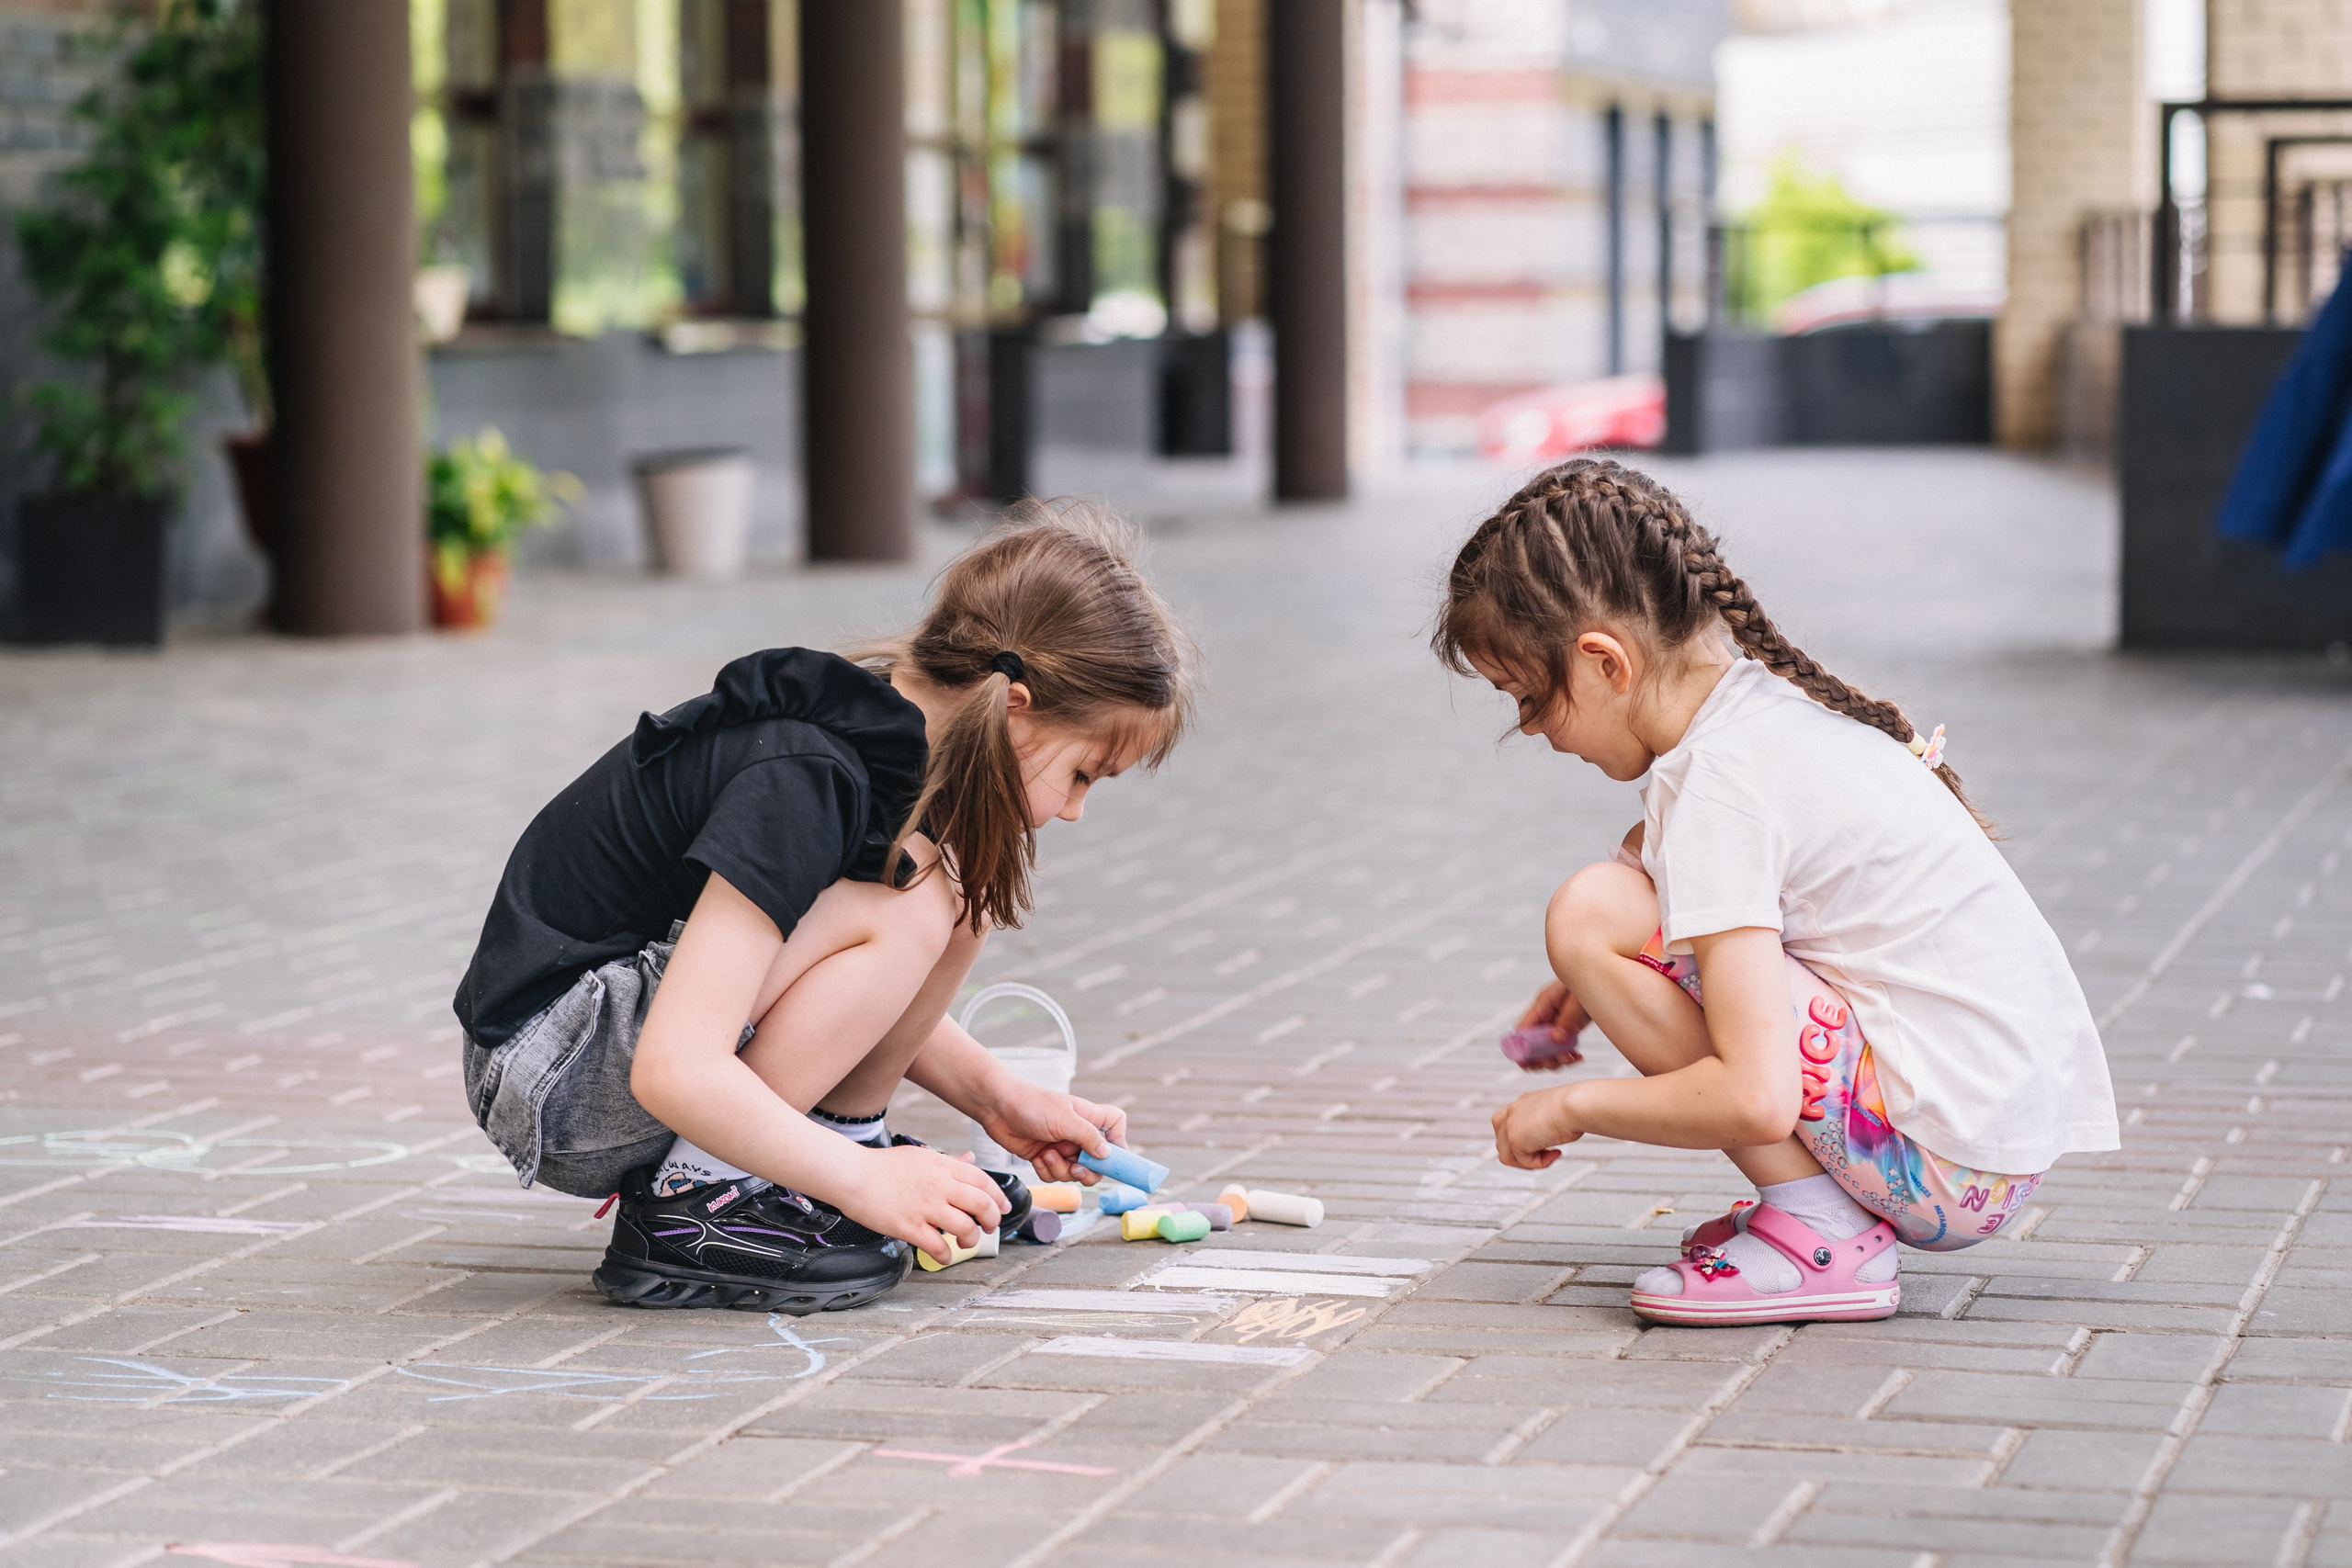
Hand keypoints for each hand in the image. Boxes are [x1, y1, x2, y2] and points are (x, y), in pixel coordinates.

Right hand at [835, 1141, 1007, 1263]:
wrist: (852, 1174)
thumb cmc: (884, 1166)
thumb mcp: (921, 1155)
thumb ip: (949, 1161)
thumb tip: (971, 1158)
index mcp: (943, 1167)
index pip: (983, 1181)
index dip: (999, 1197)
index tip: (1004, 1208)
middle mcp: (939, 1185)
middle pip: (981, 1204)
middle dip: (991, 1220)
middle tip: (989, 1229)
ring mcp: (924, 1207)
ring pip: (964, 1227)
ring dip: (971, 1240)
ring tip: (966, 1243)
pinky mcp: (908, 1226)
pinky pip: (937, 1246)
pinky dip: (946, 1255)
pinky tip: (943, 1255)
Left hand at [978, 1083, 1126, 1183]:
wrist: (998, 1109)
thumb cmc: (1032, 1105)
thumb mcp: (1065, 1119)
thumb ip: (1088, 1137)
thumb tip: (1108, 1154)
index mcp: (1088, 1118)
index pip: (1115, 1126)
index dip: (1119, 1141)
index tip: (1111, 1155)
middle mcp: (1077, 1134)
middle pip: (1098, 1161)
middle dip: (1088, 1170)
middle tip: (1075, 1167)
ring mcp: (1062, 1147)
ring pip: (1075, 1172)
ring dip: (1061, 1169)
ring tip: (1048, 1155)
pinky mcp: (1046, 1157)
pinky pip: (1055, 1175)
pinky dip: (1047, 1170)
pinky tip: (1037, 1157)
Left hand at [1493, 1084, 1581, 1170]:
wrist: (1577, 1105)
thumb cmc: (1577, 1109)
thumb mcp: (1555, 1116)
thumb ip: (1542, 1128)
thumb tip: (1544, 1143)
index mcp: (1523, 1103)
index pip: (1505, 1123)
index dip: (1520, 1139)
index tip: (1542, 1143)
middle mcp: (1513, 1111)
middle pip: (1501, 1142)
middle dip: (1520, 1153)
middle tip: (1544, 1154)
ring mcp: (1510, 1125)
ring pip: (1507, 1156)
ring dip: (1529, 1161)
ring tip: (1550, 1155)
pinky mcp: (1515, 1140)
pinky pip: (1524, 1162)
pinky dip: (1541, 1163)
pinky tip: (1557, 1153)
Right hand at [1515, 982, 1590, 1066]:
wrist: (1605, 978)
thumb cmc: (1591, 979)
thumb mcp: (1579, 999)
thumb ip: (1567, 1018)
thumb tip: (1556, 1039)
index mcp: (1542, 1004)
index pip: (1523, 1029)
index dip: (1521, 1047)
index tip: (1531, 1061)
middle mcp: (1545, 1016)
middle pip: (1531, 1045)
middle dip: (1542, 1058)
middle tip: (1559, 1060)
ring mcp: (1555, 1023)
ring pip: (1546, 1051)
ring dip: (1557, 1060)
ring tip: (1573, 1057)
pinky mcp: (1567, 1029)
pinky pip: (1560, 1049)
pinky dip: (1567, 1057)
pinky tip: (1578, 1057)